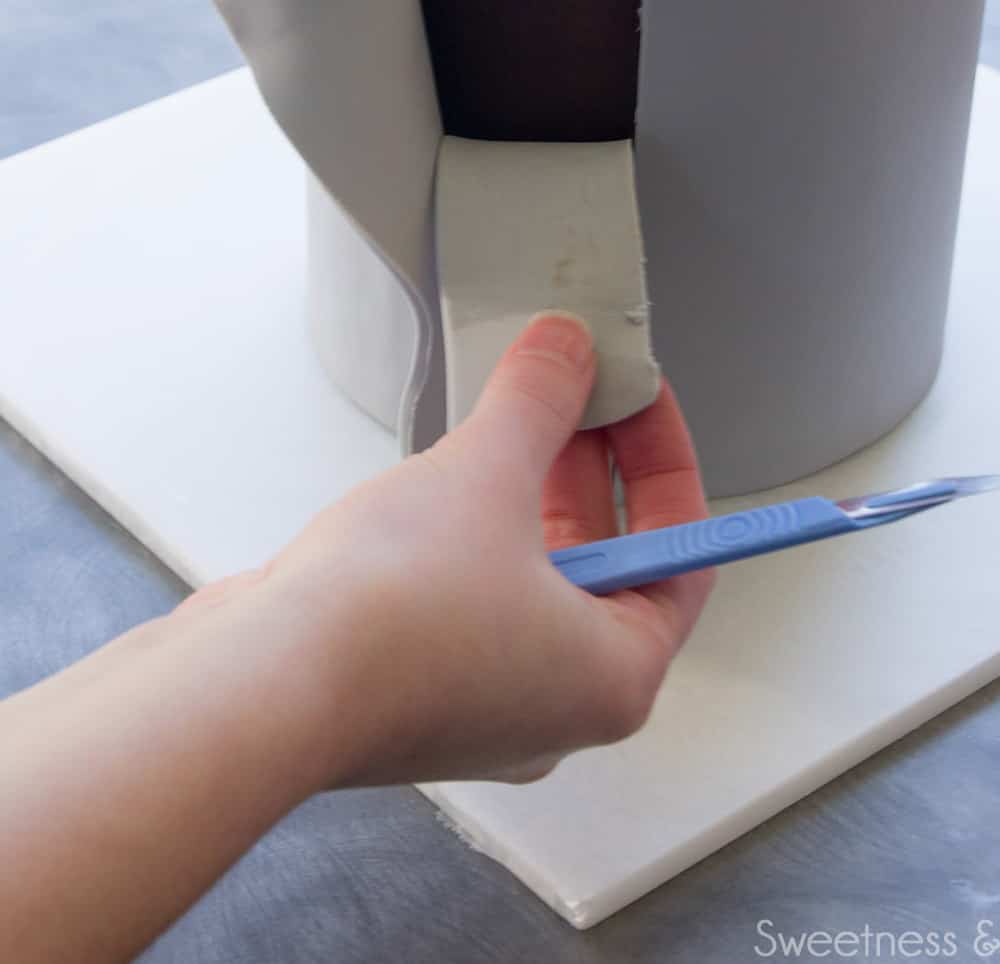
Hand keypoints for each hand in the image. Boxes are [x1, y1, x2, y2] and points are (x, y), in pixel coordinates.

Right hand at [217, 312, 714, 786]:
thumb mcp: (487, 474)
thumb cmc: (386, 623)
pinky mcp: (413, 689)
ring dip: (523, 494)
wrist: (257, 689)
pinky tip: (438, 480)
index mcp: (613, 676)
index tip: (637, 400)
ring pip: (530, 577)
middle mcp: (555, 705)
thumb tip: (567, 353)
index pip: (682, 556)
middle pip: (606, 563)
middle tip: (571, 394)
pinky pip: (467, 596)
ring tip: (504, 421)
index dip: (662, 461)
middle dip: (587, 468)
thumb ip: (540, 402)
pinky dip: (467, 533)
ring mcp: (480, 703)